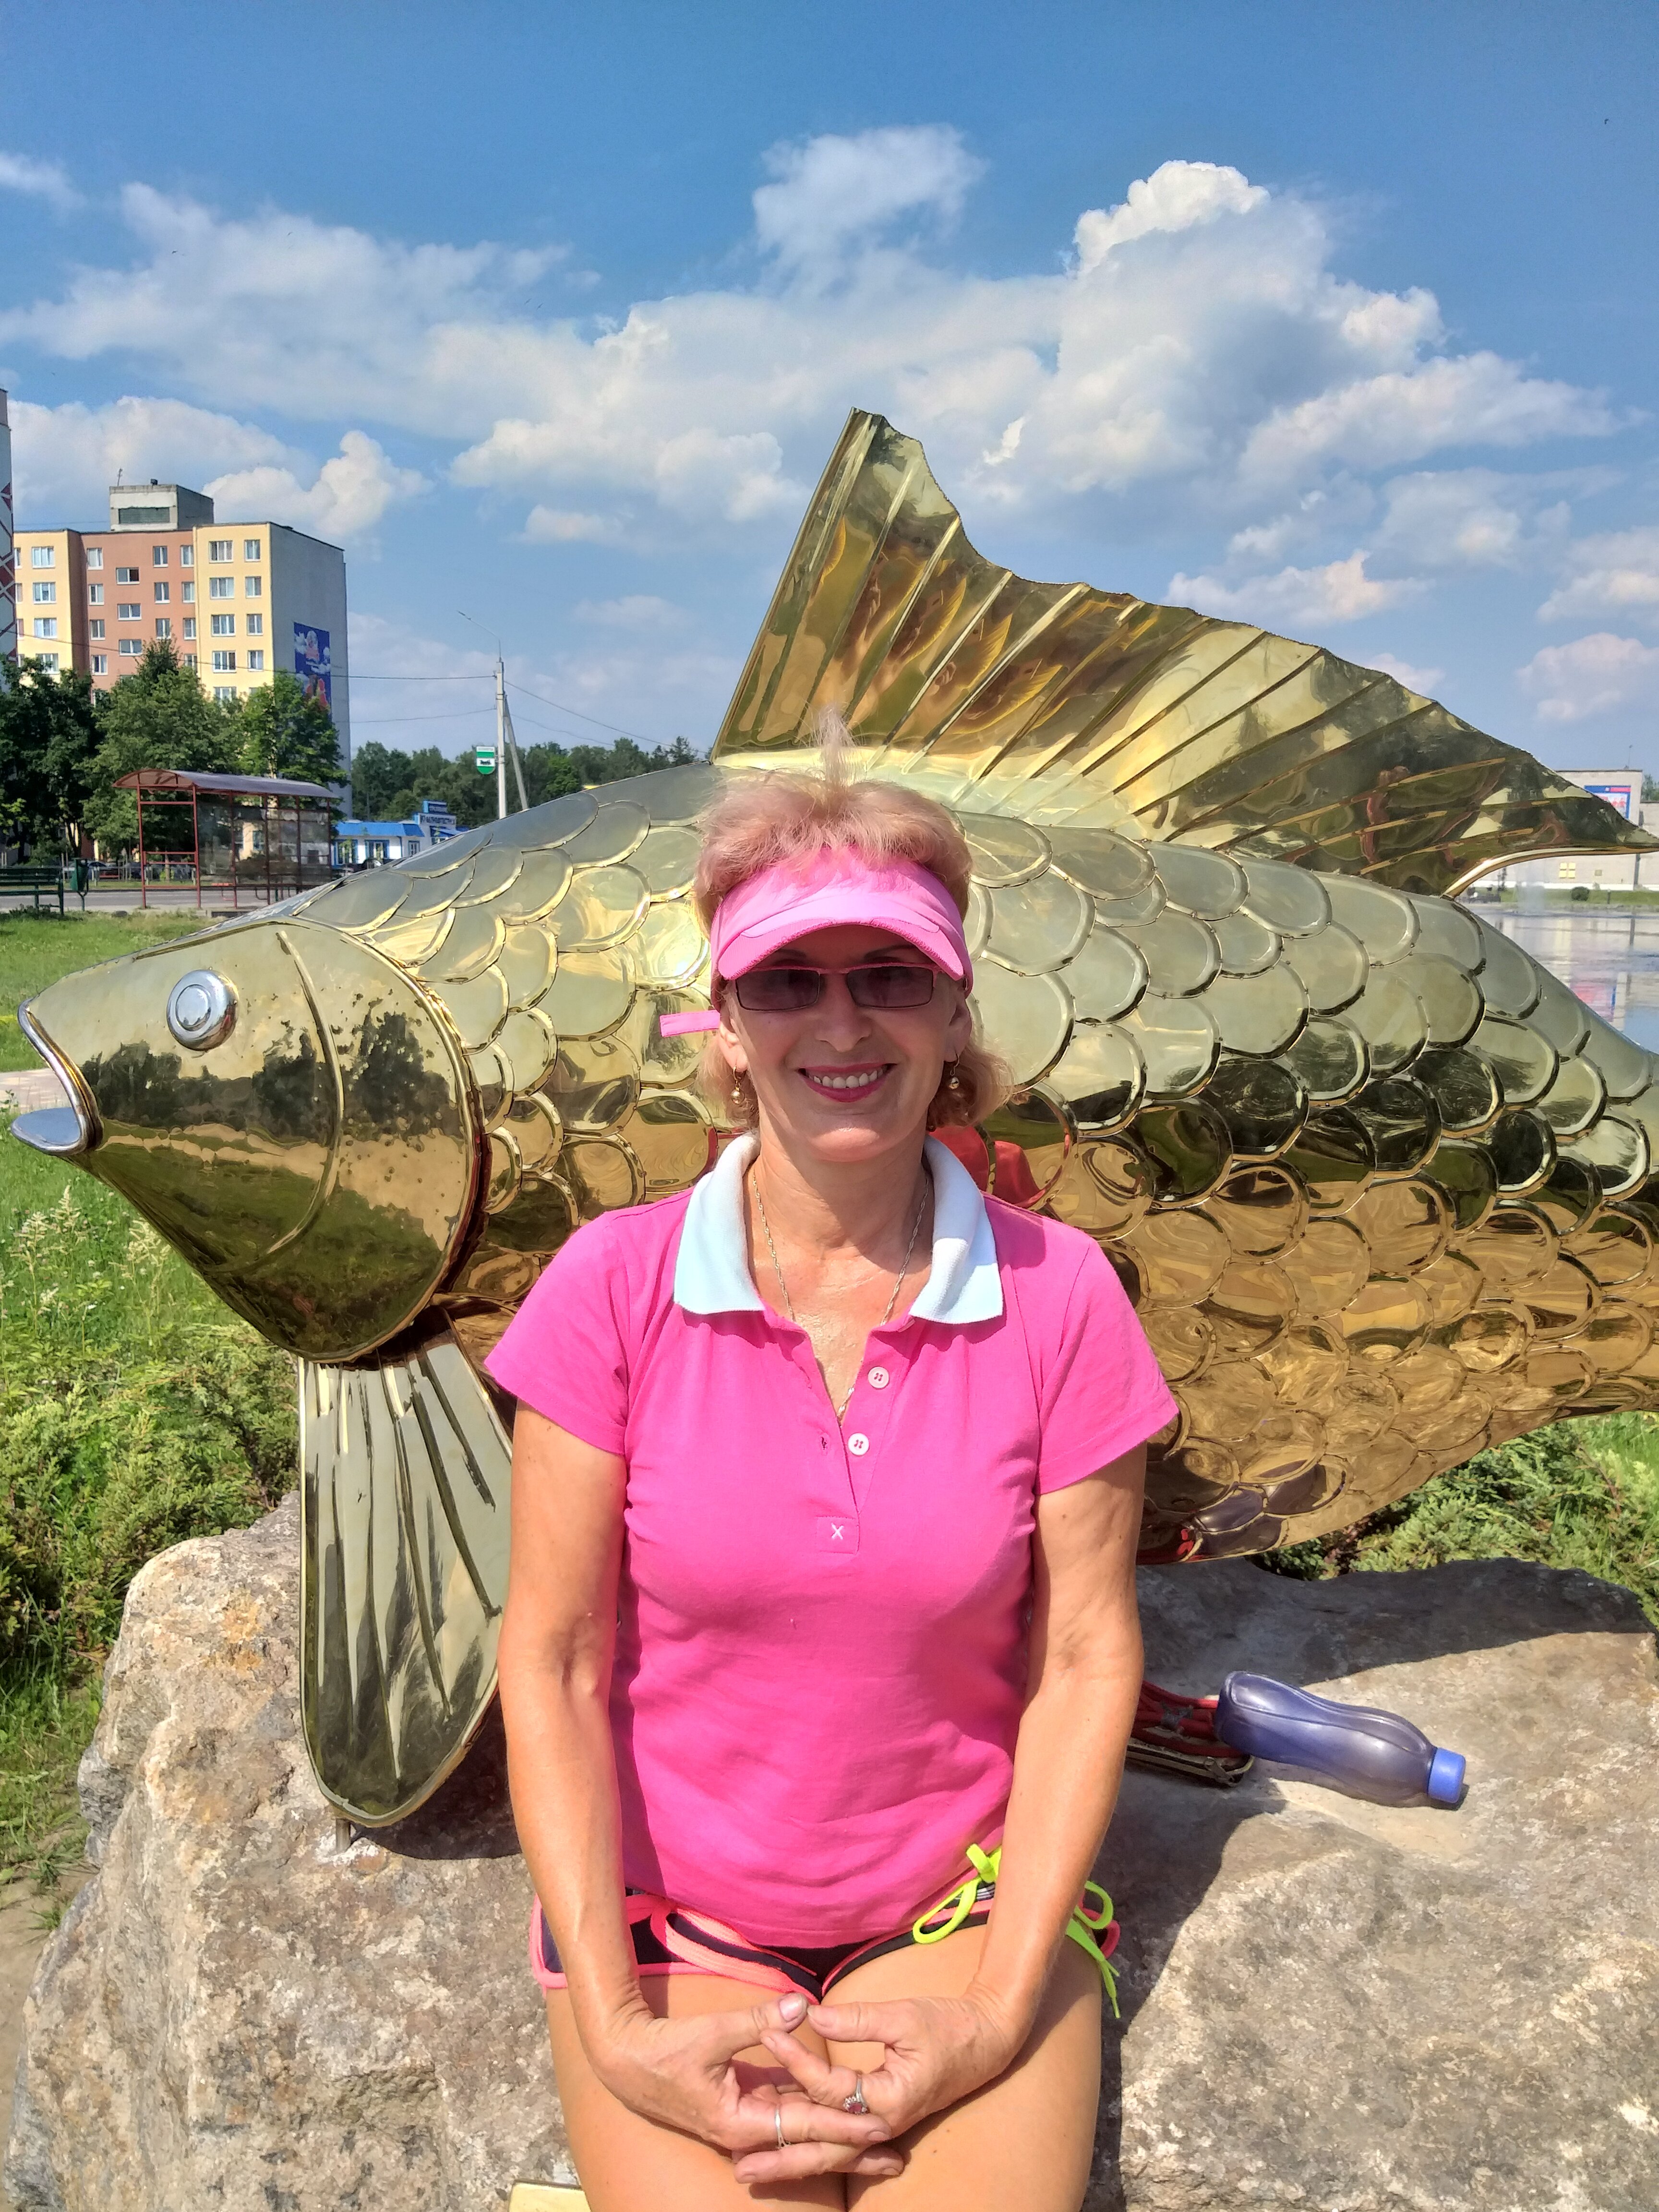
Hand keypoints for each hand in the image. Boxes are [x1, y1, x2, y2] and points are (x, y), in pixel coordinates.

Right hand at [591, 1992, 902, 2178]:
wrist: (626, 2062)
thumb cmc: (665, 2050)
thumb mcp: (711, 2033)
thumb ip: (757, 2020)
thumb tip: (801, 2005)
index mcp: (739, 2122)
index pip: (803, 2125)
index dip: (842, 2125)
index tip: (879, 2126)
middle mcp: (747, 2133)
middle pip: (808, 2147)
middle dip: (851, 2154)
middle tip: (896, 2158)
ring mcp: (747, 2125)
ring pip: (801, 2138)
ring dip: (838, 2143)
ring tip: (880, 2150)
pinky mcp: (745, 2111)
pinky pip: (787, 2121)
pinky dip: (815, 2123)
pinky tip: (841, 2122)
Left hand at [733, 1987, 1023, 2187]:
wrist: (986, 2040)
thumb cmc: (947, 2025)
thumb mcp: (902, 2016)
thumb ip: (855, 2020)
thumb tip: (811, 2015)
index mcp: (888, 2100)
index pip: (829, 2086)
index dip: (796, 2057)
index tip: (766, 2032)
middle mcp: (882, 2123)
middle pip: (824, 2147)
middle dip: (782, 2157)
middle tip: (740, 2165)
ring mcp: (882, 2126)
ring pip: (830, 2153)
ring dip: (792, 2161)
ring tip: (751, 2170)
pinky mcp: (881, 2119)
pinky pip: (841, 2141)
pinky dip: (813, 2148)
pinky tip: (788, 2153)